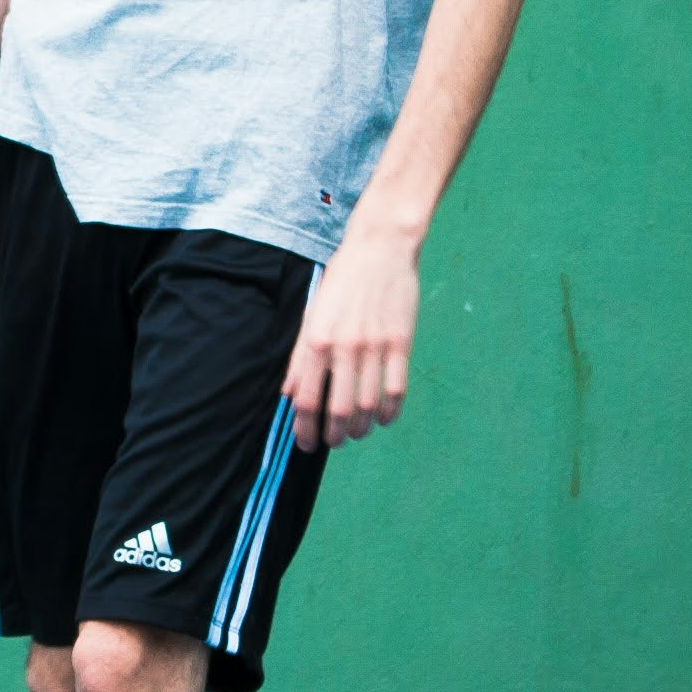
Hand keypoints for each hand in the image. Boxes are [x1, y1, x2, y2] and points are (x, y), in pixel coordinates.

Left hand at [285, 221, 418, 448]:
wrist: (380, 249)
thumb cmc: (341, 281)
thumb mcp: (311, 315)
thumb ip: (300, 357)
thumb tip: (290, 394)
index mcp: (317, 340)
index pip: (307, 400)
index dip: (305, 428)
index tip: (306, 443)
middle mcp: (345, 347)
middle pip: (339, 410)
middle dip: (334, 435)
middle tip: (333, 442)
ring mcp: (375, 346)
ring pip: (368, 405)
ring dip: (361, 427)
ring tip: (356, 432)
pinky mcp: (401, 343)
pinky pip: (397, 389)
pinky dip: (390, 411)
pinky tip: (384, 417)